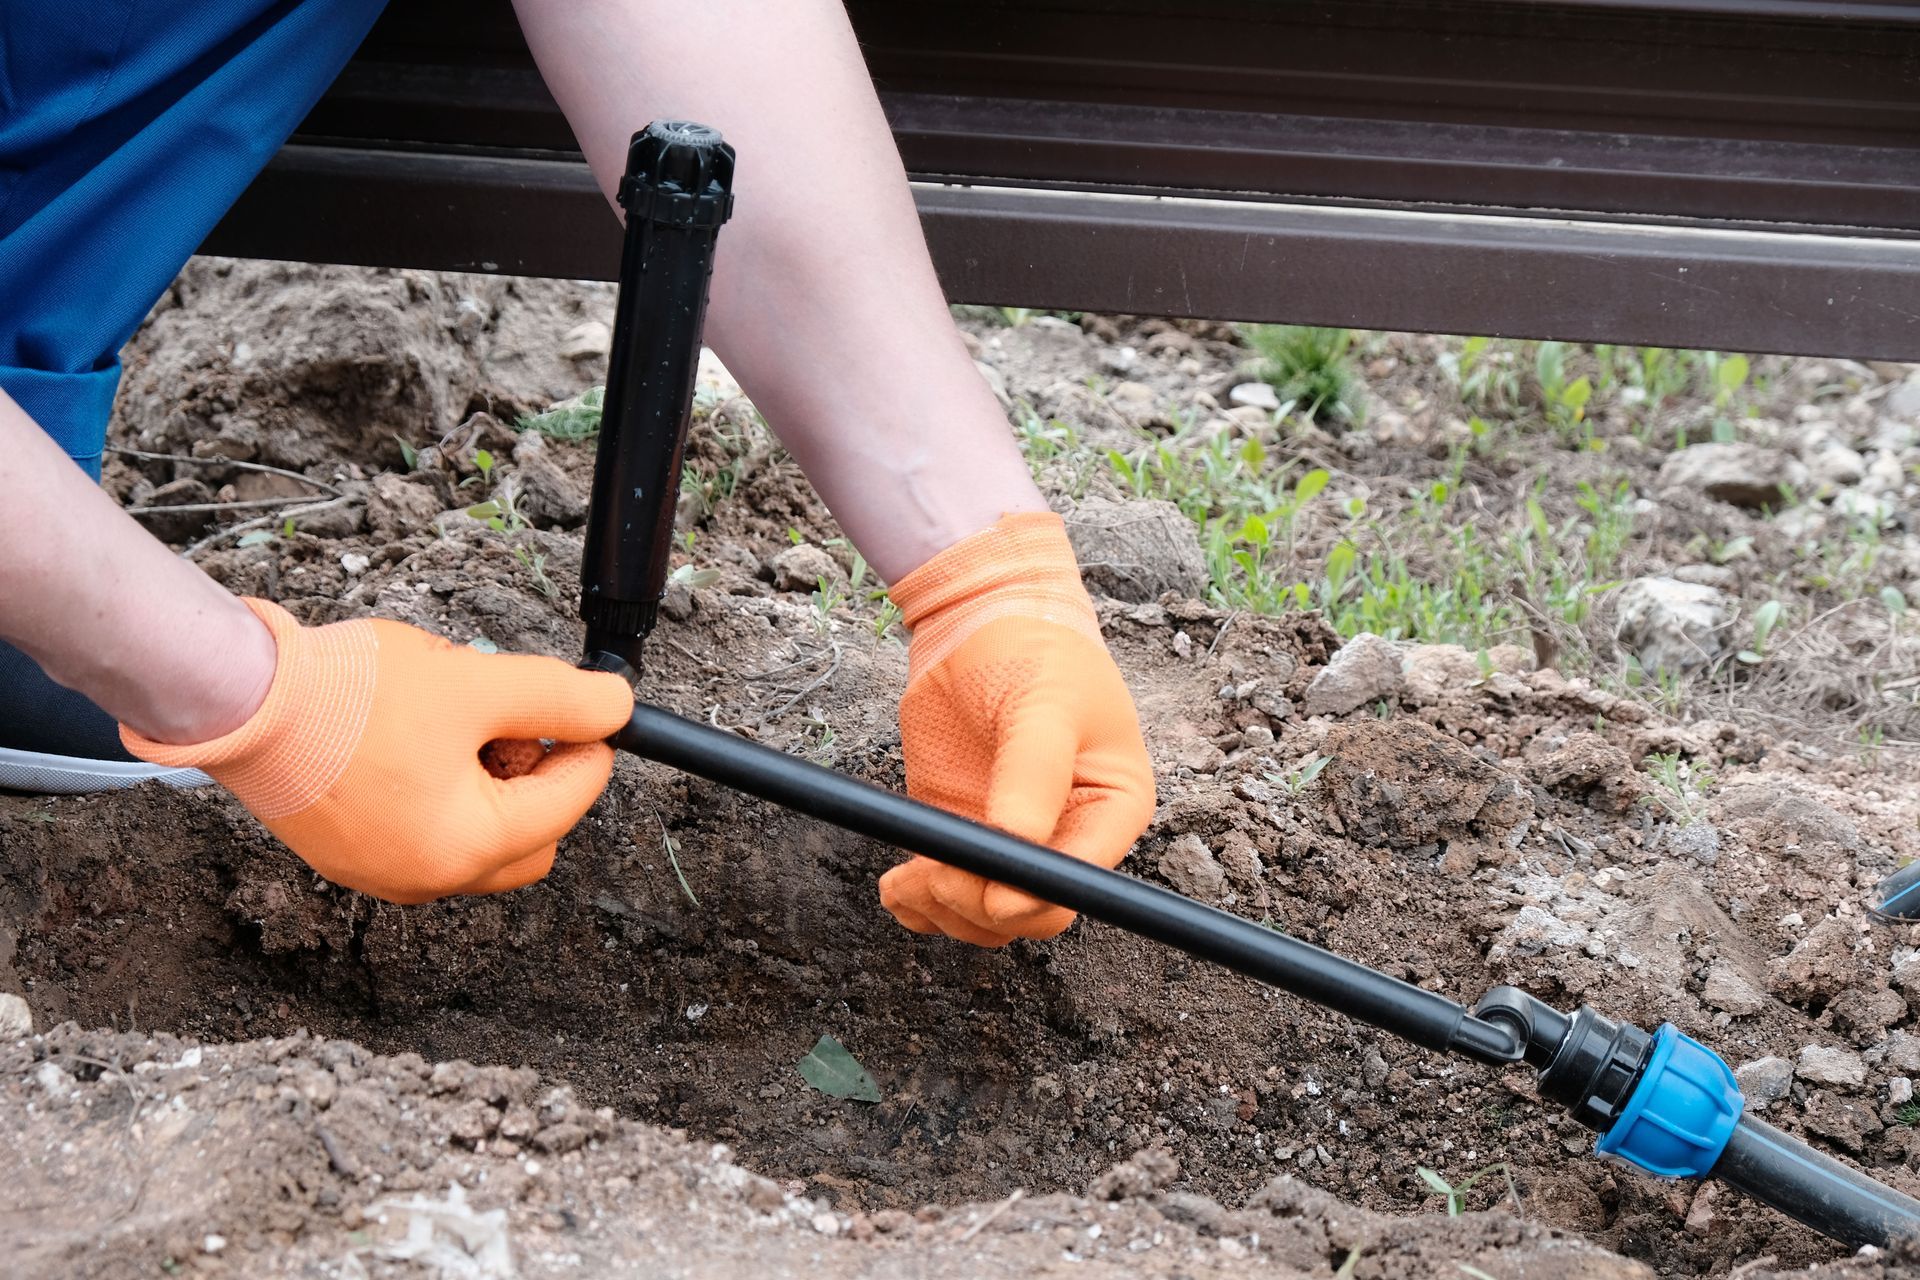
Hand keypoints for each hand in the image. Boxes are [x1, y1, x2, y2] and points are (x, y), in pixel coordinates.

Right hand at [122, 599, 632, 902]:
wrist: (237, 699)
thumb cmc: (351, 698)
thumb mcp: (478, 685)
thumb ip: (559, 697)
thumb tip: (616, 708)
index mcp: (466, 849)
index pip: (565, 804)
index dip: (590, 747)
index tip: (593, 709)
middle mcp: (425, 879)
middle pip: (529, 841)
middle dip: (540, 779)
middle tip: (519, 719)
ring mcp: (380, 872)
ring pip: (477, 838)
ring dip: (491, 784)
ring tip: (460, 719)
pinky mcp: (347, 851)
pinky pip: (424, 832)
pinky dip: (444, 791)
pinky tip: (420, 735)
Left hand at [878, 513, 1154, 945]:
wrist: (980, 622)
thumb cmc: (1033, 653)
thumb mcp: (1043, 705)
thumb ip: (1033, 776)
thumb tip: (1016, 847)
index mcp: (1111, 807)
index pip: (1082, 880)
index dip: (1035, 896)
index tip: (988, 890)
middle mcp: (1066, 835)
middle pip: (1031, 911)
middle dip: (981, 903)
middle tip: (936, 872)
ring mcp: (1011, 840)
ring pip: (984, 914)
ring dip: (943, 909)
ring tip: (908, 877)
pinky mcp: (963, 833)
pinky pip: (944, 894)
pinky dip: (918, 902)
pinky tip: (899, 886)